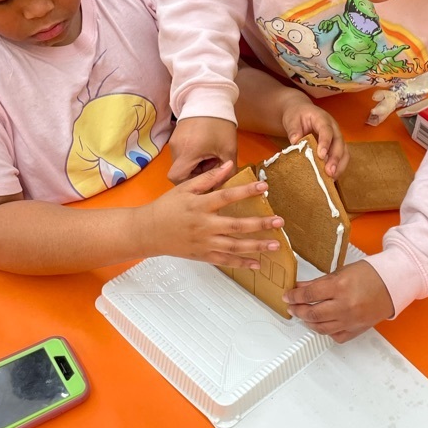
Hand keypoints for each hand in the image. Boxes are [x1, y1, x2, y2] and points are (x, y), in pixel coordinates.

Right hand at [147, 160, 283, 266]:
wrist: (148, 232)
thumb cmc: (166, 207)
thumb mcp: (185, 188)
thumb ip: (209, 177)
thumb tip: (230, 164)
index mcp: (199, 206)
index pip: (226, 196)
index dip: (246, 190)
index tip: (264, 186)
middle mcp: (204, 225)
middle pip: (236, 225)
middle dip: (260, 224)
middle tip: (279, 221)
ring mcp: (204, 243)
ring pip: (234, 246)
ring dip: (256, 246)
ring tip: (275, 244)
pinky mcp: (203, 255)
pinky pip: (226, 261)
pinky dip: (242, 263)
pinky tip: (257, 263)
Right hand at [168, 117, 237, 183]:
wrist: (209, 97)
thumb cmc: (220, 123)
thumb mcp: (229, 149)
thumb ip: (228, 171)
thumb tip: (226, 184)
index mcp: (187, 152)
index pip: (177, 178)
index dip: (190, 183)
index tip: (205, 180)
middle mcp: (176, 149)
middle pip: (180, 171)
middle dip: (197, 173)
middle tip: (213, 165)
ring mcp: (174, 142)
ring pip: (182, 162)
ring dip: (195, 164)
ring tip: (210, 155)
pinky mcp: (176, 136)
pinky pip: (182, 153)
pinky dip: (192, 156)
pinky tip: (205, 148)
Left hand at [281, 91, 348, 178]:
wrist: (301, 112)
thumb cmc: (297, 115)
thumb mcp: (292, 119)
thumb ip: (293, 129)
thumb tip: (295, 142)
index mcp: (322, 119)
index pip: (327, 130)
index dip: (325, 143)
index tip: (321, 155)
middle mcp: (333, 128)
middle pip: (339, 143)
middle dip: (335, 159)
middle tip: (329, 172)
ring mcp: (336, 138)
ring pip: (344, 152)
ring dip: (339, 166)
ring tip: (331, 178)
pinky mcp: (336, 146)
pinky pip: (341, 158)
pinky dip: (338, 168)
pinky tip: (330, 178)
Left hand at [283, 260, 393, 342]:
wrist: (392, 284)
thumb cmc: (370, 275)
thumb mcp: (341, 272)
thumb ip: (318, 282)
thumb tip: (299, 287)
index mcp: (340, 287)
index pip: (309, 294)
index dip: (294, 296)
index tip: (288, 296)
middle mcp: (345, 306)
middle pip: (312, 313)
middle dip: (297, 310)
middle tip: (292, 307)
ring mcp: (351, 320)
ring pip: (321, 327)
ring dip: (308, 322)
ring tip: (303, 315)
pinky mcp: (356, 330)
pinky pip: (335, 336)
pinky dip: (325, 331)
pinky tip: (321, 324)